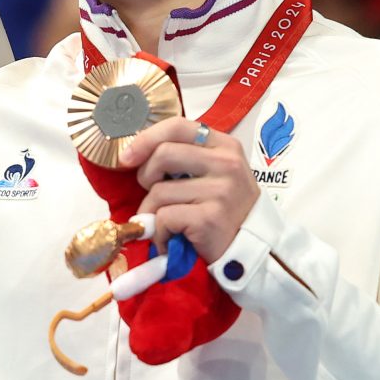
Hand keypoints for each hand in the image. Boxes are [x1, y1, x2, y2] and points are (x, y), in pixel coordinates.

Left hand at [123, 117, 260, 264]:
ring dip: (151, 212)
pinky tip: (172, 239)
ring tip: (166, 224)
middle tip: (152, 195)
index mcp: (225, 147)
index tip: (128, 157)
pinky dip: (159, 232)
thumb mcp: (216, 174)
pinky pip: (164, 217)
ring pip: (159, 191)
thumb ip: (187, 158)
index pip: (178, 126)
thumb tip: (136, 154)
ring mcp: (220, 191)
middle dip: (146, 176)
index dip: (146, 139)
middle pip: (164, 154)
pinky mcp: (209, 218)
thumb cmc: (226, 211)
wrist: (252, 252)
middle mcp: (227, 164)